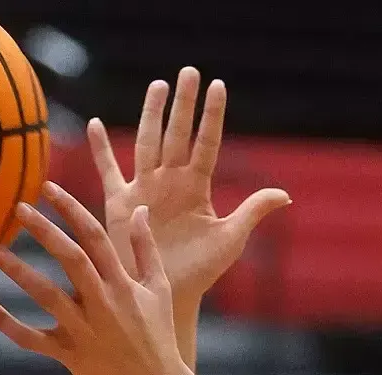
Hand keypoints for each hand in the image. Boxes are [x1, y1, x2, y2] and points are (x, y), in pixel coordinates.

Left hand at [0, 183, 180, 374]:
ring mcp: (84, 330)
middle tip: (18, 208)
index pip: (96, 237)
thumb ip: (145, 248)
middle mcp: (103, 303)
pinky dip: (7, 324)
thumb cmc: (158, 334)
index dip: (71, 209)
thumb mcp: (159, 288)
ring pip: (47, 296)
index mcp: (123, 284)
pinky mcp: (69, 354)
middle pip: (71, 259)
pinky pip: (32, 339)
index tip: (49, 188)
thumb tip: (138, 210)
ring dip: (19, 272)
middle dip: (44, 231)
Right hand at [89, 68, 290, 309]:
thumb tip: (286, 194)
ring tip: (158, 86)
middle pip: (177, 134)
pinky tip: (95, 124)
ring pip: (147, 142)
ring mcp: (145, 189)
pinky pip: (108, 170)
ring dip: (151, 114)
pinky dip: (100, 149)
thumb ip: (252, 212)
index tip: (218, 85)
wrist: (166, 295)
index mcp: (198, 188)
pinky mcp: (120, 204)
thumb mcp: (230, 240)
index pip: (206, 143)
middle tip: (188, 71)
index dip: (211, 116)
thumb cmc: (200, 272)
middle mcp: (171, 182)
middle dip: (183, 104)